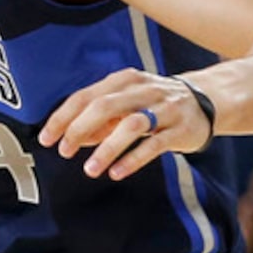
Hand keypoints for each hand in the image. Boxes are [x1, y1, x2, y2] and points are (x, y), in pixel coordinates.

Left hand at [41, 70, 212, 179]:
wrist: (206, 101)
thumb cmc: (156, 104)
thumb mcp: (126, 106)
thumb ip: (100, 121)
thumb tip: (72, 139)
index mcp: (124, 81)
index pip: (86, 96)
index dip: (63, 118)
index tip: (46, 139)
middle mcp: (142, 90)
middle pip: (104, 106)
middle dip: (79, 130)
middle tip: (64, 152)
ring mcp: (164, 108)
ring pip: (130, 125)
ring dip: (106, 148)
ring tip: (90, 170)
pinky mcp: (180, 129)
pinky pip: (154, 144)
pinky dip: (133, 159)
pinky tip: (117, 172)